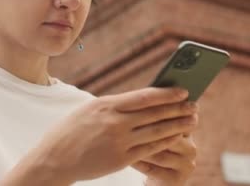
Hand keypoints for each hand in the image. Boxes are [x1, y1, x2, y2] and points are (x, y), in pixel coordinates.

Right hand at [20, 87, 197, 183]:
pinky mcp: (121, 159)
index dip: (167, 93)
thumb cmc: (71, 130)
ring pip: (156, 132)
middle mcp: (114, 122)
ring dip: (177, 126)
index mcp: (106, 104)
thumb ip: (114, 105)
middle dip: (178, 109)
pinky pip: (149, 149)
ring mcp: (118, 142)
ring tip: (192, 121)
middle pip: (154, 114)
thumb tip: (141, 100)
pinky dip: (165, 142)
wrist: (54, 158)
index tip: (183, 90)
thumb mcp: (89, 109)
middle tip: (195, 106)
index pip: (144, 96)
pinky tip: (176, 138)